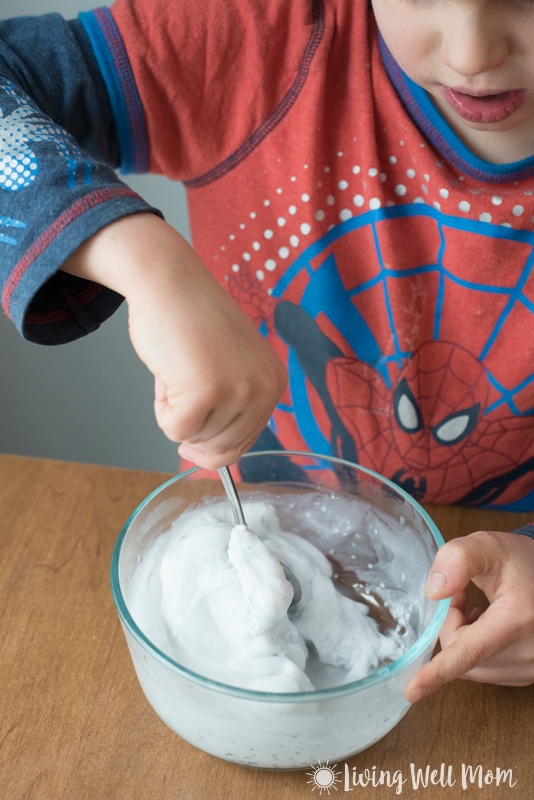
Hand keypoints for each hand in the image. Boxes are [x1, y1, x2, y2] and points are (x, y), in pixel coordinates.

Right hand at [63, 214, 286, 467]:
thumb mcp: (229, 370)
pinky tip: (168, 374)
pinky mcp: (206, 389)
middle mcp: (264, 389)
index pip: (245, 444)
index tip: (195, 438)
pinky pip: (174, 429)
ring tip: (179, 371)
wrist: (170, 282)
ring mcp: (237, 389)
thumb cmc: (191, 323)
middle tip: (182, 388)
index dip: (213, 445)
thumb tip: (216, 460)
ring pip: (195, 438)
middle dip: (192, 430)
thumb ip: (231, 411)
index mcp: (274, 384)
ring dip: (175, 413)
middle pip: (221, 450)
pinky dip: (162, 409)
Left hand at [405, 530, 533, 701]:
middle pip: (460, 654)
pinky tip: (488, 627)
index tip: (412, 690)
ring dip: (464, 639)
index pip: (470, 651)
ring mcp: (530, 668)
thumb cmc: (521, 561)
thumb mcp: (490, 547)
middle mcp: (528, 651)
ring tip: (480, 610)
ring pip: (469, 667)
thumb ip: (458, 559)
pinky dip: (477, 651)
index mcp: (517, 619)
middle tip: (462, 596)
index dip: (438, 672)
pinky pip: (484, 670)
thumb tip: (433, 591)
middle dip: (452, 625)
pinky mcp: (527, 675)